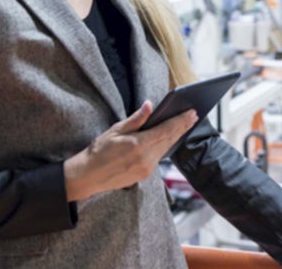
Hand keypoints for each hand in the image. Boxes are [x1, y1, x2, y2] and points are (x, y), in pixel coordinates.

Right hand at [63, 100, 197, 200]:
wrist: (87, 176)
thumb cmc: (98, 151)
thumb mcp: (114, 131)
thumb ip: (135, 119)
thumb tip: (149, 105)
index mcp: (138, 145)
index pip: (166, 130)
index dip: (181, 121)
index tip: (192, 112)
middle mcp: (145, 159)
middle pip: (170, 139)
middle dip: (182, 127)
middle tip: (193, 116)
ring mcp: (146, 169)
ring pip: (165, 149)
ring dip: (175, 136)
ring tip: (184, 125)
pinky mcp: (144, 175)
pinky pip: (158, 157)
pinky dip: (165, 146)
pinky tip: (169, 139)